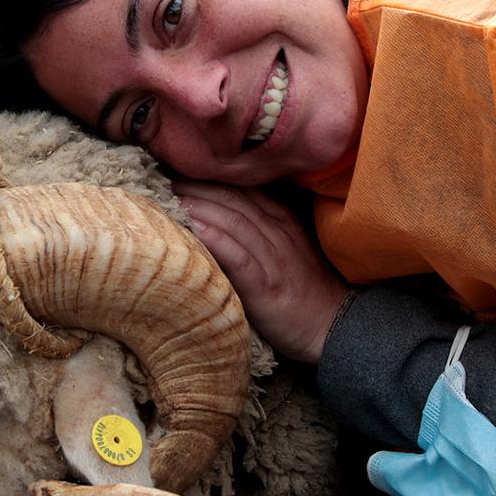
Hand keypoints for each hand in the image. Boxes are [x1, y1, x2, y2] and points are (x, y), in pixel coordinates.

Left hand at [170, 181, 350, 364]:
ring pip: (232, 220)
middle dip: (196, 186)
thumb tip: (214, 213)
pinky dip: (213, 239)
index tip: (177, 169)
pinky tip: (192, 229)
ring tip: (168, 197)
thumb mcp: (286, 248)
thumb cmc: (302, 289)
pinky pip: (238, 255)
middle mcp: (279, 231)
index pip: (241, 187)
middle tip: (162, 179)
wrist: (333, 326)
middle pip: (232, 197)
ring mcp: (275, 257)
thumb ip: (258, 228)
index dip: (208, 176)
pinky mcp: (267, 285)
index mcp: (282, 218)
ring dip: (198, 206)